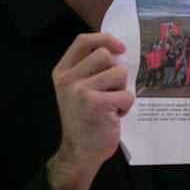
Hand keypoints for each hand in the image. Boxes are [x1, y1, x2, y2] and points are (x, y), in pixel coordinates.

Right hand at [46, 32, 133, 189]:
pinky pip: (126, 95)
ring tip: (111, 105)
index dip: (104, 38)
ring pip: (119, 73)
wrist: (80, 151)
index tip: (120, 47)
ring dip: (122, 90)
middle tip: (112, 90)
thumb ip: (90, 70)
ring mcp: (81, 90)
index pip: (82, 41)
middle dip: (117, 71)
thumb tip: (118, 49)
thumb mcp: (78, 90)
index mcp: (62, 72)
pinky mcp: (97, 103)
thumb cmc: (85, 119)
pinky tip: (113, 116)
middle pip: (105, 54)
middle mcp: (68, 79)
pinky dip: (126, 106)